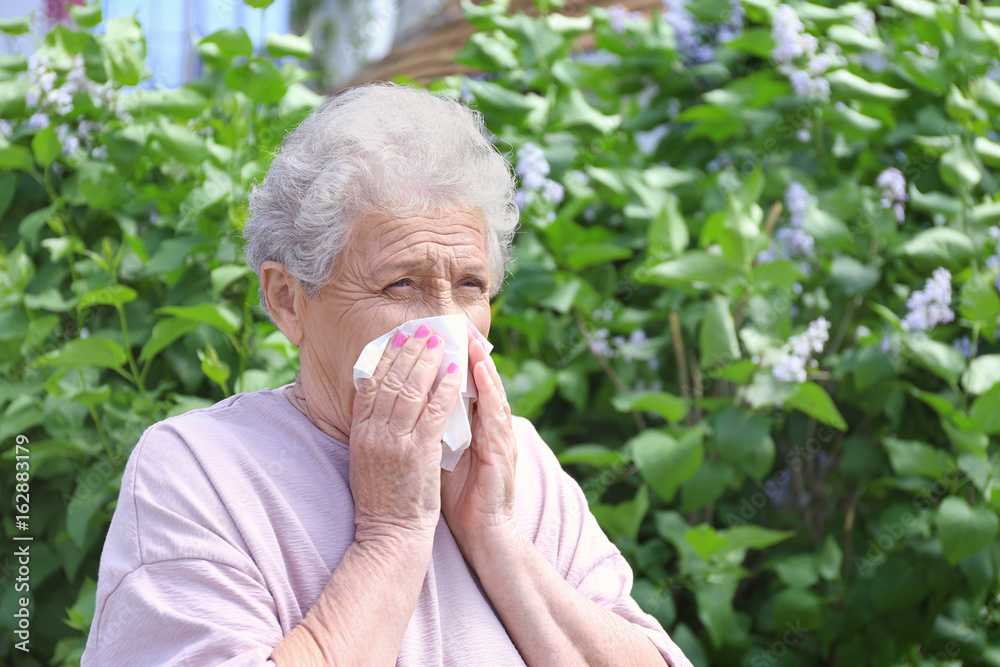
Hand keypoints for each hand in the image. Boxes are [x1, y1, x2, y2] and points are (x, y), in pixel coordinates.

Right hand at [349, 326, 461, 545]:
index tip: (397, 337)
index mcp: (360, 433)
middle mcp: (374, 433)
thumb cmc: (383, 499)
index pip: (370, 384)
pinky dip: (445, 388)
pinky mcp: (419, 453)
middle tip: (422, 329)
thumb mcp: (366, 459)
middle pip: (391, 380)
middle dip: (408, 350)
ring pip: (411, 390)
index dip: (385, 357)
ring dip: (427, 361)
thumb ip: (371, 429)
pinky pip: (435, 411)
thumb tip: (377, 400)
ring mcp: (396, 442)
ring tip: (439, 341)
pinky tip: (455, 372)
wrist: (390, 534)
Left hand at [440, 324, 517, 552]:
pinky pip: (495, 415)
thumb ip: (427, 429)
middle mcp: (487, 429)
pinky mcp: (502, 452)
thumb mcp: (437, 456)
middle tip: (454, 325)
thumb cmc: (456, 497)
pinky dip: (488, 391)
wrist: (481, 533)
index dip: (452, 361)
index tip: (435, 336)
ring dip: (481, 363)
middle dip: (467, 353)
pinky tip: (480, 372)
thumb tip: (403, 408)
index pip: (462, 387)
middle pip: (478, 383)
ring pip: (490, 392)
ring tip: (469, 338)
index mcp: (472, 429)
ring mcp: (498, 438)